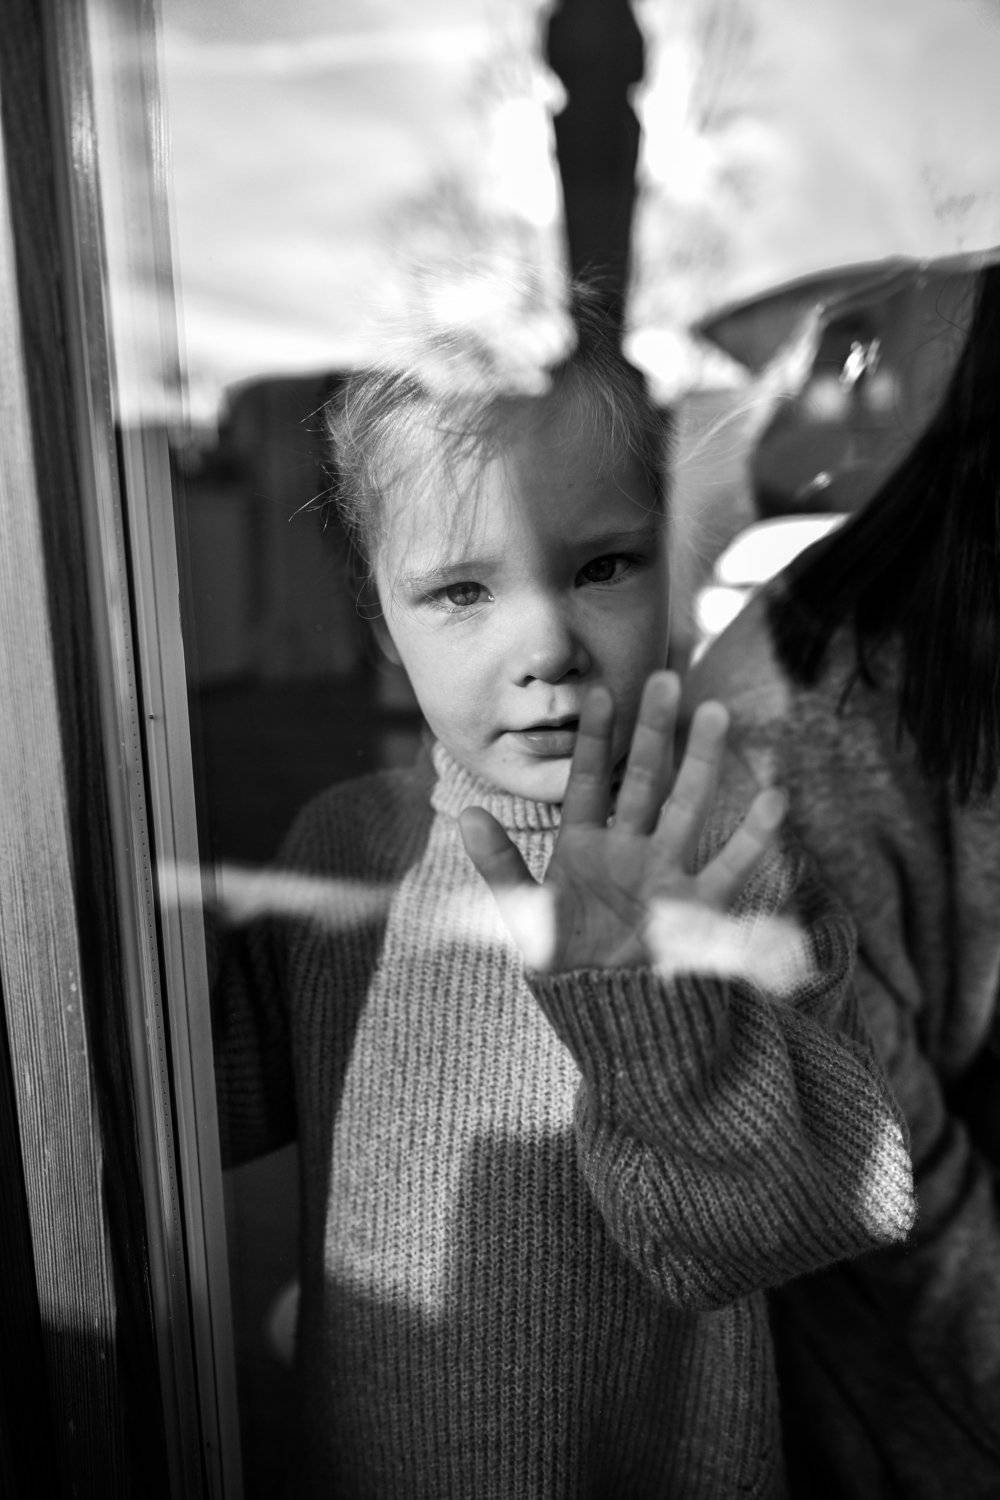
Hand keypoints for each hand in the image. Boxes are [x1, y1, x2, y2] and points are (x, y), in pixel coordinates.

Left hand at [459, 671, 785, 973]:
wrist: (608, 1018)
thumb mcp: (524, 916)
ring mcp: (664, 874)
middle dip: (653, 733)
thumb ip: (500, 865)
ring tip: (716, 712)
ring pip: (686, 807)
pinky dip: (752, 838)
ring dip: (701, 763)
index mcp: (584, 849)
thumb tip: (469, 814)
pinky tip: (775, 799)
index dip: (592, 740)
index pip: (587, 782)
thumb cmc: (566, 966)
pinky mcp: (695, 909)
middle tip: (665, 677)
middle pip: (643, 781)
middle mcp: (628, 851)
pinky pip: (728, 868)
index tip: (599, 689)